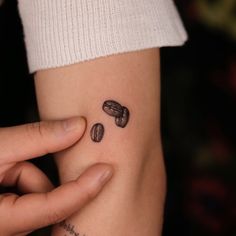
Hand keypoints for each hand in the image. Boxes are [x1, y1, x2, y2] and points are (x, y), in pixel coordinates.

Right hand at [0, 117, 112, 235]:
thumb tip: (78, 126)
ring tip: (5, 161)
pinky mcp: (8, 214)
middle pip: (43, 200)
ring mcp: (7, 222)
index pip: (52, 207)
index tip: (106, 171)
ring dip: (26, 173)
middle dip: (37, 173)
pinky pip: (28, 194)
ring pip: (36, 196)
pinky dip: (22, 178)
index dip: (83, 189)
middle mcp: (4, 228)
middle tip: (23, 157)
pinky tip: (8, 168)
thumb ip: (38, 138)